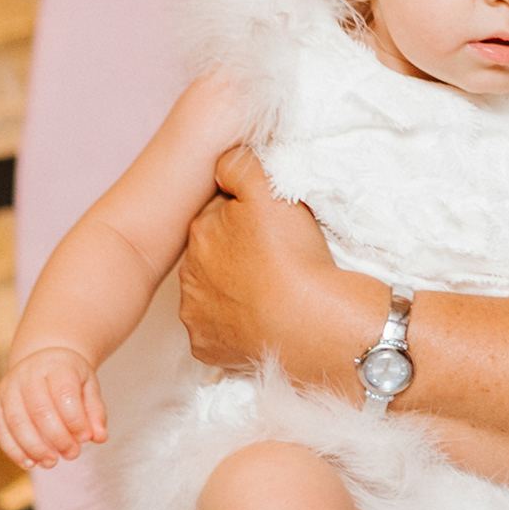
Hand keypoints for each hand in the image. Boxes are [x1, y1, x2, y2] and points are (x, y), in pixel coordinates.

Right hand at [0, 347, 104, 467]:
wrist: (42, 361)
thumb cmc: (68, 377)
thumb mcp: (89, 386)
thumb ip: (95, 411)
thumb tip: (99, 438)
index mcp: (55, 366)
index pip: (64, 394)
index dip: (75, 420)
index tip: (86, 438)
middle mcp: (27, 374)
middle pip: (40, 410)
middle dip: (57, 438)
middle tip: (72, 454)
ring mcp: (8, 388)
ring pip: (17, 422)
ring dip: (34, 448)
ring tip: (52, 462)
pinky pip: (0, 429)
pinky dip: (13, 450)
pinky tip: (29, 462)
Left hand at [178, 148, 351, 372]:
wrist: (318, 326)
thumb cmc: (297, 259)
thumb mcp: (271, 193)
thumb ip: (241, 166)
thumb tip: (223, 160)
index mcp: (201, 233)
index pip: (218, 214)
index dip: (245, 217)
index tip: (271, 227)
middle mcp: (190, 276)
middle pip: (212, 255)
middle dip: (235, 254)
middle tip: (275, 259)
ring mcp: (197, 316)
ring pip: (213, 295)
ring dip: (234, 292)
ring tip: (272, 291)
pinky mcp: (209, 349)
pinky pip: (218, 333)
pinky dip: (236, 328)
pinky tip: (261, 321)